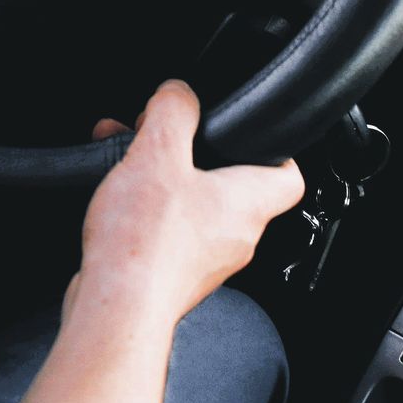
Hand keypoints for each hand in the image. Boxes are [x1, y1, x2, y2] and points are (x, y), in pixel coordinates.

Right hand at [71, 81, 304, 327]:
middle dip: (193, 156)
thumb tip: (178, 93)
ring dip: (162, 179)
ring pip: (193, 207)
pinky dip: (145, 210)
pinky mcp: (173, 278)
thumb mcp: (158, 153)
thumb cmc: (145, 245)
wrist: (116, 309)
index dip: (275, 149)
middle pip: (230, 186)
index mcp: (248, 203)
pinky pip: (168, 233)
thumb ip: (173, 111)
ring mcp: (205, 262)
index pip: (289, 175)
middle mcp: (236, 237)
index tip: (252, 133)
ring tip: (127, 161)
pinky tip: (114, 200)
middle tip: (164, 138)